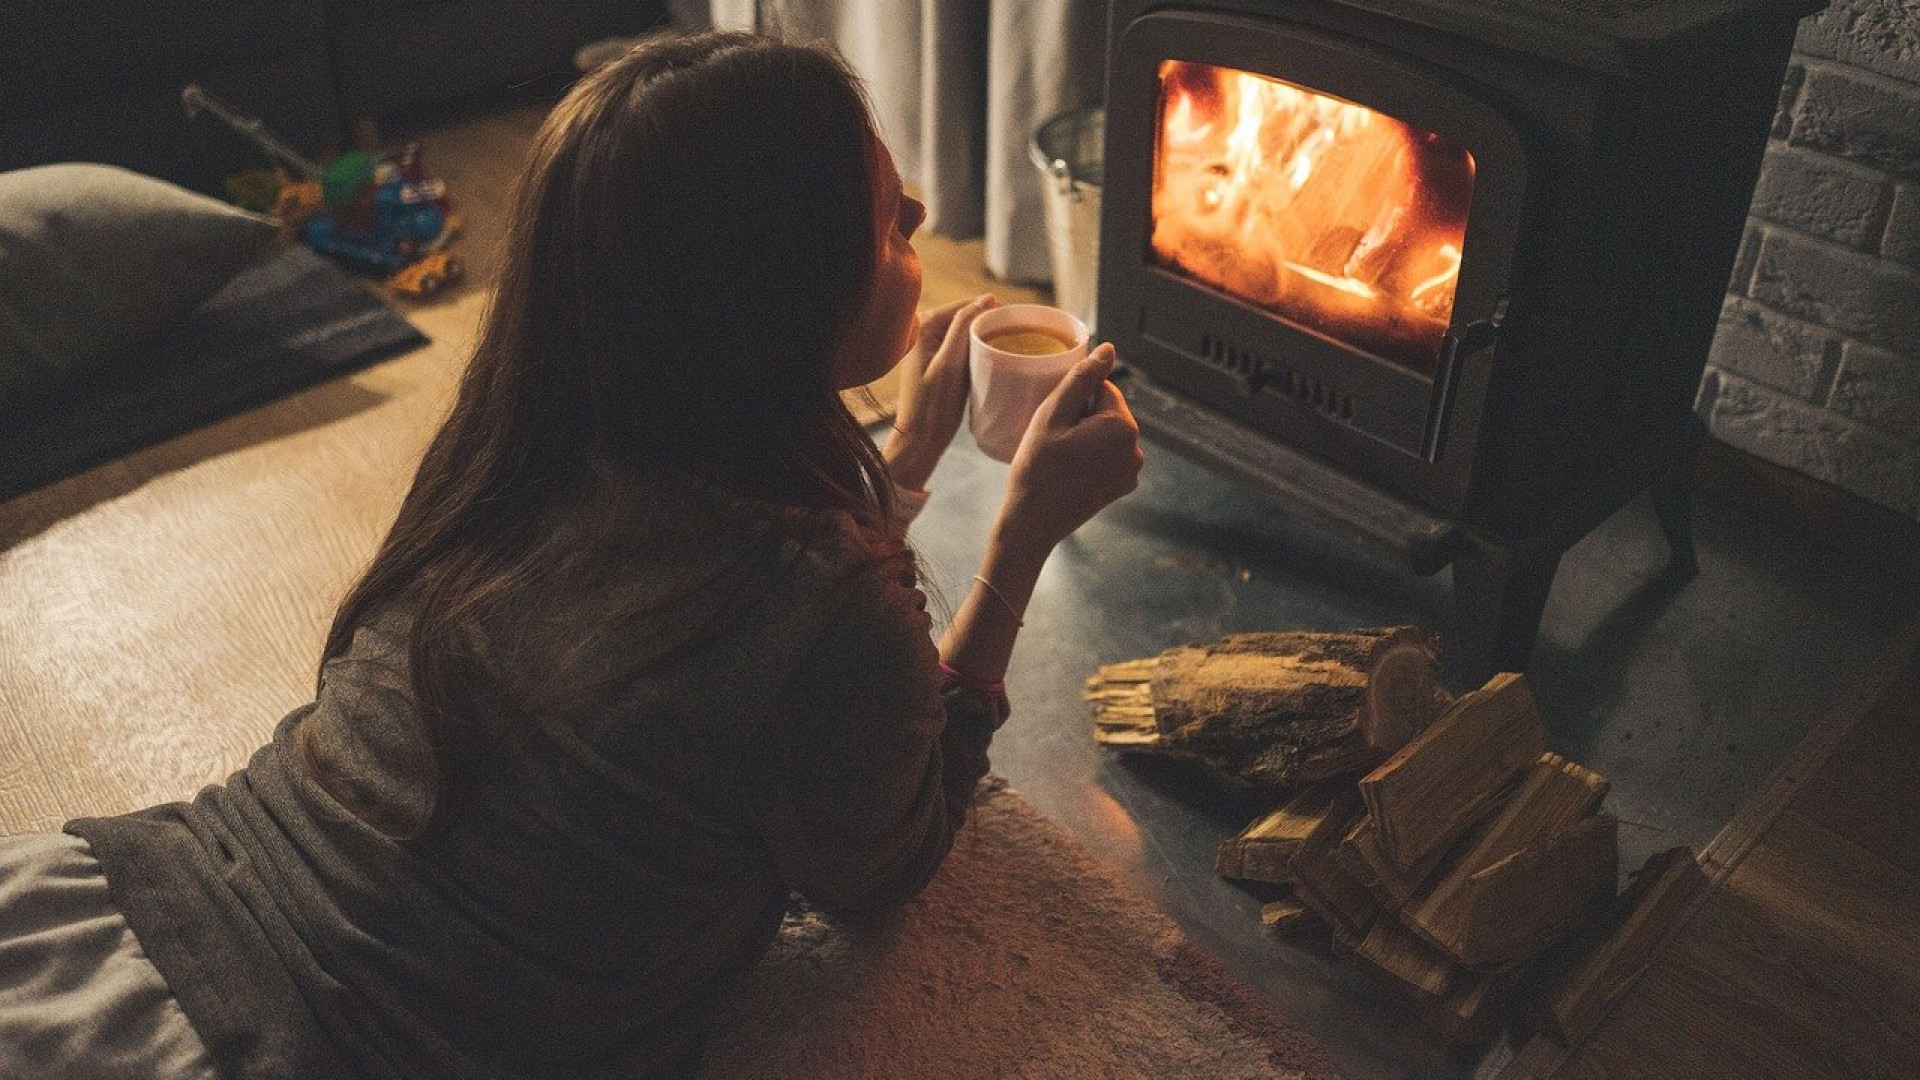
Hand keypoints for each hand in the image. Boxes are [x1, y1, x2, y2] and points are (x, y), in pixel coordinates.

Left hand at [884, 293, 998, 491]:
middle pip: (965, 318)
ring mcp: (929, 347)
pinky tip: (992, 358)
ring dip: (985, 337)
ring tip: (1009, 345)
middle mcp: (923, 331)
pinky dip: (977, 350)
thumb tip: (986, 299)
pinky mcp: (936, 363)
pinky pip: (962, 348)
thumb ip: (963, 327)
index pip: (964, 306)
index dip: (991, 310)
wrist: (920, 441)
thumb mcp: (950, 364)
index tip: (1017, 321)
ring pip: (965, 333)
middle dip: (988, 324)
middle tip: (1016, 335)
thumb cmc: (933, 406)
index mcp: (923, 326)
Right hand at [995, 343, 1143, 553]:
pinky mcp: (1123, 486)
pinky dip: (1092, 455)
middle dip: (1084, 416)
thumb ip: (1082, 378)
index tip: (1055, 421)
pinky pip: (1109, 455)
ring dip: (1087, 435)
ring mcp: (1132, 471)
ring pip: (1108, 433)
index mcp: (1122, 427)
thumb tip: (1108, 349)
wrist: (1033, 523)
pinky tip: (1070, 469)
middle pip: (1108, 411)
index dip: (1075, 399)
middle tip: (1054, 439)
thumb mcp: (1052, 415)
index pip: (1102, 388)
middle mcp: (1136, 449)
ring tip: (1060, 455)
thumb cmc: (1037, 467)